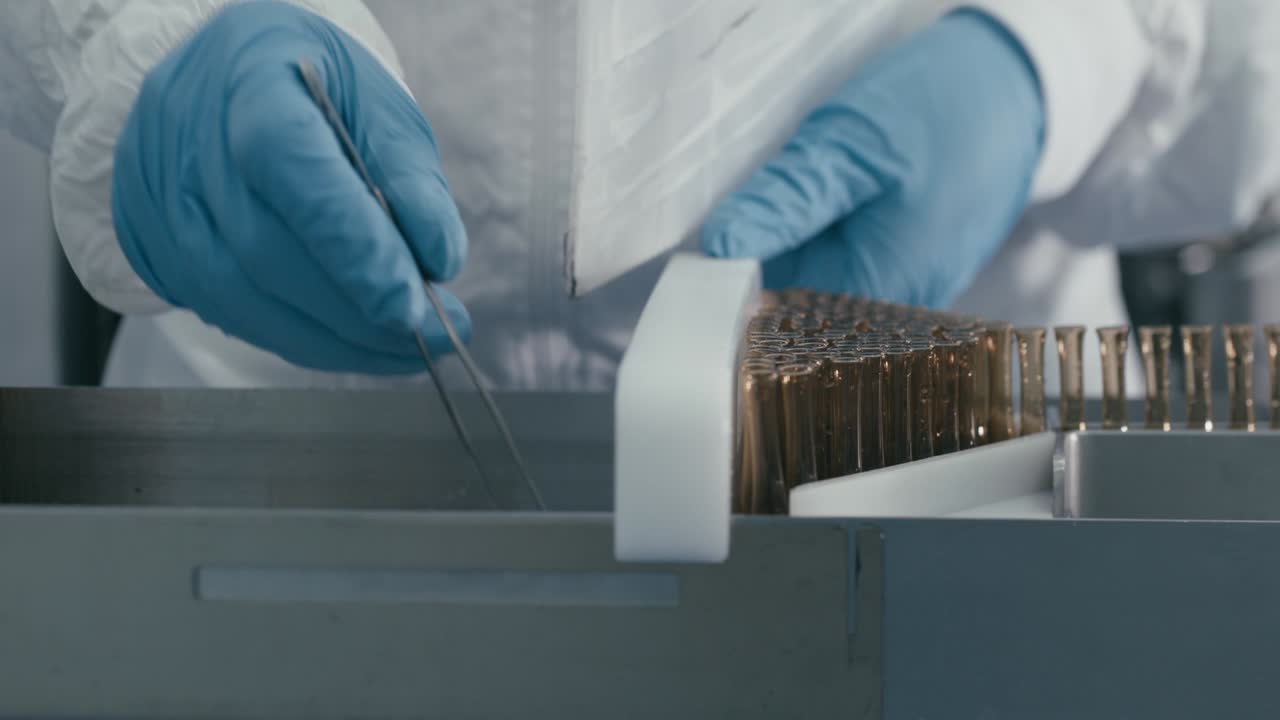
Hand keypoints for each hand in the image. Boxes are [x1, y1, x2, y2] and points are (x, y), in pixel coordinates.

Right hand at [112, 0, 468, 373]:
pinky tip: (358, 343)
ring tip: (407, 345)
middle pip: (264, 246)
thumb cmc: (320, 93)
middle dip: (356, 307)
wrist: (235, 86)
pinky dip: (305, 339)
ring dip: (336, 337)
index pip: (289, 162)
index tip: (412, 300)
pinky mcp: (159, 251)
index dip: (351, 241)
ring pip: (243, 296)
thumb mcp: (379, 106)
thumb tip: (439, 259)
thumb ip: (411, 178)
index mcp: (249, 75)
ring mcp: (162, 200)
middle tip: (432, 332)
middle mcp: (186, 137)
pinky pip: (233, 315)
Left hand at [701, 10, 1044, 308]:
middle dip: (759, 274)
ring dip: (789, 256)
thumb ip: (787, 201)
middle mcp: (894, 308)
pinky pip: (845, 270)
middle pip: (795, 312)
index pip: (776, 322)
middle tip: (741, 225)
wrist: (1020, 86)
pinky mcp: (906, 268)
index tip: (704, 258)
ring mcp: (903, 290)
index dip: (732, 291)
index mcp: (878, 290)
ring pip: (817, 289)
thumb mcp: (851, 144)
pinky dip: (820, 245)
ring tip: (788, 209)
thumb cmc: (943, 108)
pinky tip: (819, 212)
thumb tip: (723, 244)